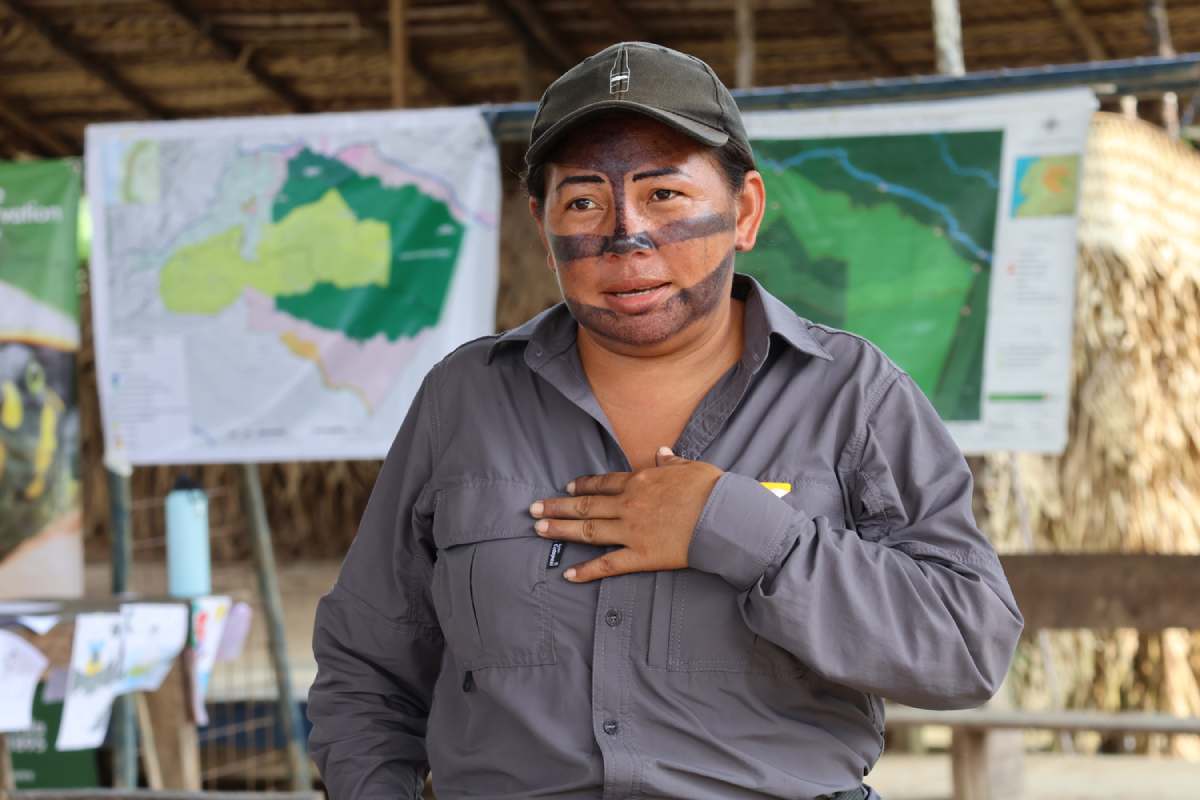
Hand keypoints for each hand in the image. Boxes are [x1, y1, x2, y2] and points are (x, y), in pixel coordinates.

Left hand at [529, 447, 722, 581]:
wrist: (724, 516)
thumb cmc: (711, 489)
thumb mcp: (690, 467)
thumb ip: (672, 462)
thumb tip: (663, 452)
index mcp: (640, 481)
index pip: (603, 483)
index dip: (582, 486)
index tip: (567, 487)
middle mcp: (628, 504)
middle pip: (585, 505)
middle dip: (557, 506)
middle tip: (532, 509)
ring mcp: (631, 530)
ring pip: (588, 530)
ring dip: (561, 530)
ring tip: (539, 530)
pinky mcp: (641, 555)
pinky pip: (608, 564)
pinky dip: (587, 570)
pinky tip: (569, 574)